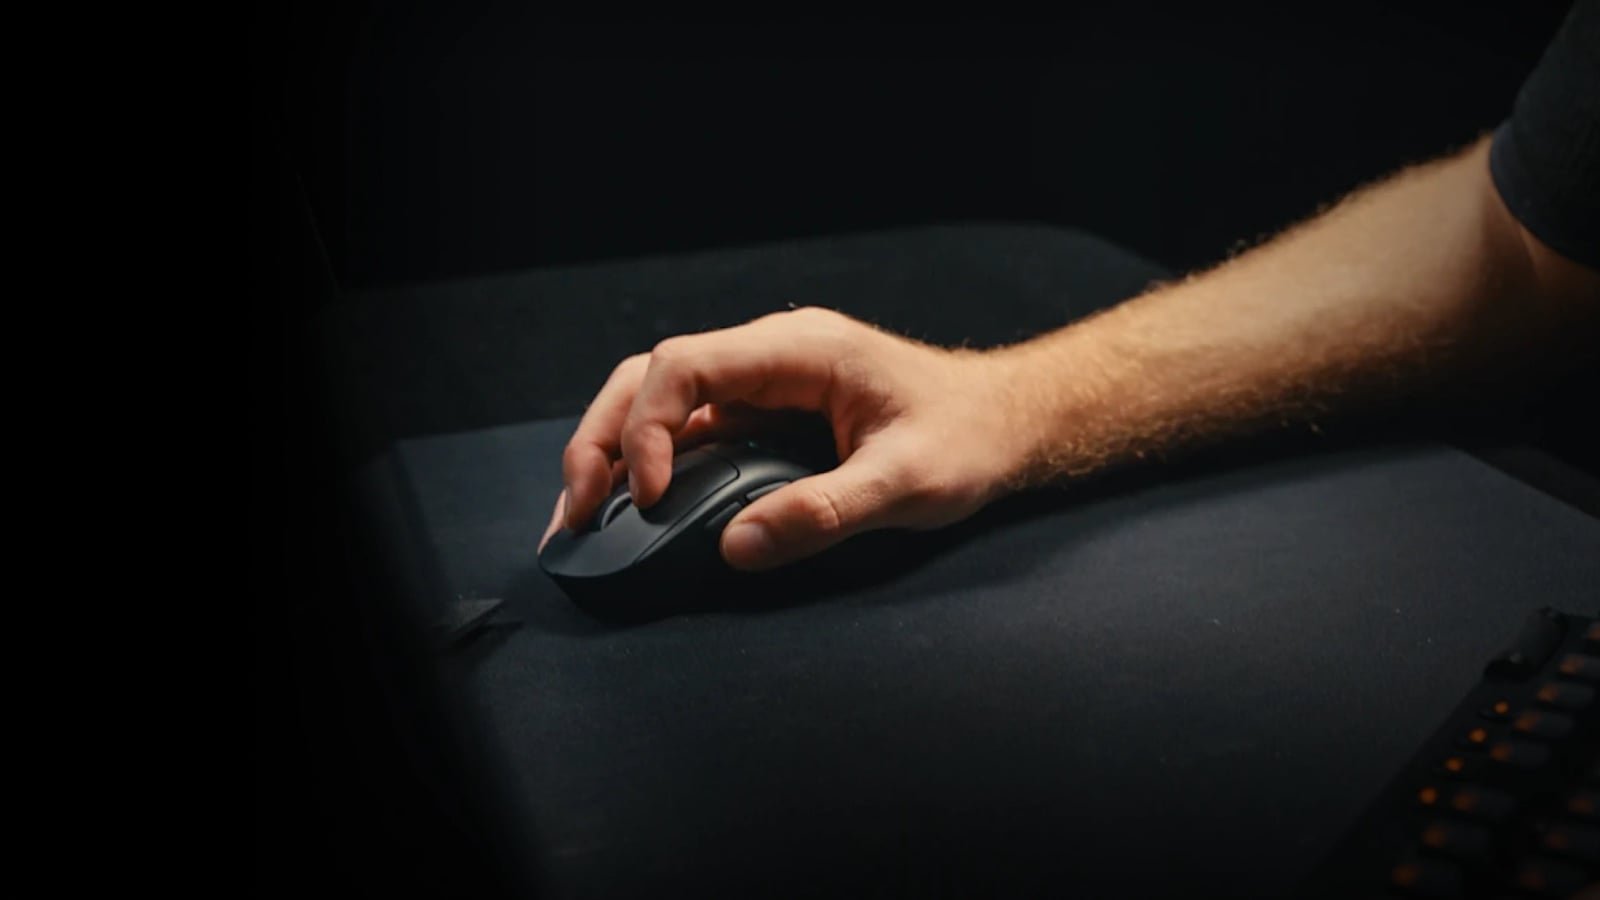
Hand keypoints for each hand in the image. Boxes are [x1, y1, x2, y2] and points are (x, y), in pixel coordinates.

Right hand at [540, 307, 1034, 569]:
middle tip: (577, 512)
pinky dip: (650, 470)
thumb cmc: (967, 439)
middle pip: (651, 378)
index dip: (648, 427)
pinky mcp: (764, 419)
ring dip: (615, 454)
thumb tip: (738, 546)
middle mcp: (768, 358)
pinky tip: (630, 514)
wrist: (1004, 423)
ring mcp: (762, 388)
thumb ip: (828, 511)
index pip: (686, 365)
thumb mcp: (910, 483)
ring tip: (583, 517)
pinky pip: (691, 435)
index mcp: (798, 351)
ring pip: (660, 404)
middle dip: (604, 439)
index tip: (648, 496)